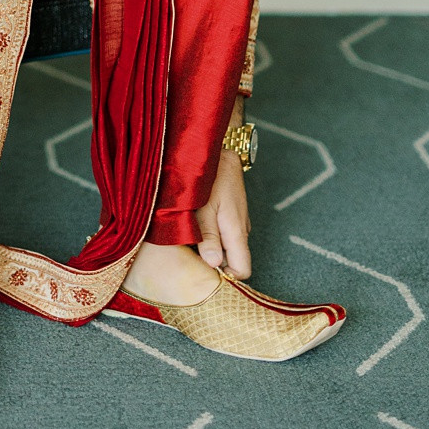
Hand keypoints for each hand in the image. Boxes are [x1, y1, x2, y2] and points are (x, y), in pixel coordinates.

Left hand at [195, 111, 252, 277]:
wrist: (221, 151)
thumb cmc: (209, 178)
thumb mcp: (202, 208)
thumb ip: (207, 236)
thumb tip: (214, 264)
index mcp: (236, 232)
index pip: (243, 270)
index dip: (226, 277)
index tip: (202, 276)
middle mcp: (241, 231)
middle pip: (232, 260)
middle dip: (213, 264)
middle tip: (186, 259)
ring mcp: (238, 222)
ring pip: (226, 247)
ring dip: (209, 248)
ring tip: (185, 241)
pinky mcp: (232, 214)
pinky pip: (223, 234)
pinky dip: (210, 236)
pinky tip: (191, 227)